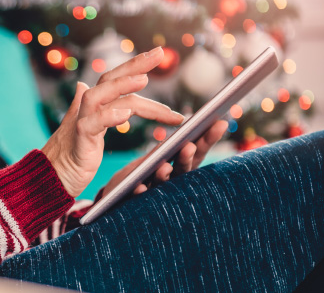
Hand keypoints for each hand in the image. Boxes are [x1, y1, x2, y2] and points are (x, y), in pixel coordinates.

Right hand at [42, 47, 184, 197]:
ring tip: (144, 79)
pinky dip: (108, 116)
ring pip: (98, 96)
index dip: (134, 66)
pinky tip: (126, 114)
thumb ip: (88, 107)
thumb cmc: (69, 154)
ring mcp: (80, 122)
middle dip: (134, 65)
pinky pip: (91, 124)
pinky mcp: (78, 140)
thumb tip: (82, 84)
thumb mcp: (83, 127)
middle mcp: (86, 109)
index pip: (114, 79)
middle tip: (159, 53)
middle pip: (109, 80)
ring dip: (121, 86)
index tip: (157, 54)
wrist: (50, 178)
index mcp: (93, 106)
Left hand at [100, 120, 228, 197]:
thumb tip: (181, 131)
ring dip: (164, 175)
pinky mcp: (136, 204)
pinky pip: (138, 199)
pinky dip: (140, 193)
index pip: (195, 152)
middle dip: (187, 158)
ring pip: (163, 185)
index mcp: (175, 169)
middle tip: (189, 146)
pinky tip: (139, 188)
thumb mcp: (145, 163)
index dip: (207, 139)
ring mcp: (155, 195)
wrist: (108, 204)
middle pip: (183, 168)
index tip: (219, 123)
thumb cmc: (132, 181)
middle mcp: (170, 183)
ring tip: (164, 167)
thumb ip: (161, 153)